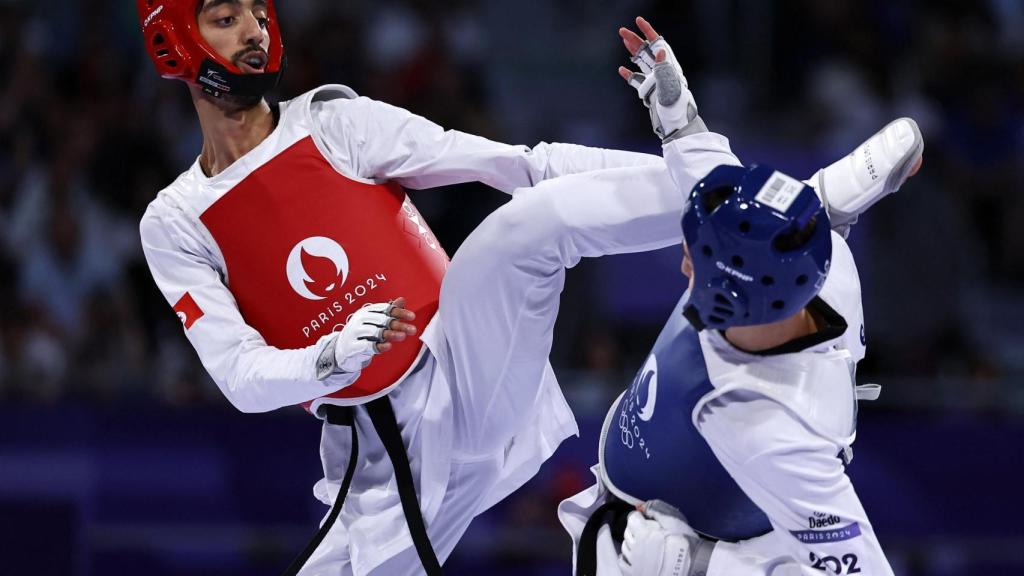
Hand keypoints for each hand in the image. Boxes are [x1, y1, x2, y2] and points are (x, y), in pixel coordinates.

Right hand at [334, 297, 416, 372]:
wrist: (343, 348)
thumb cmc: (363, 333)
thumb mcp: (375, 322)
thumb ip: (389, 312)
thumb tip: (402, 300)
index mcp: (366, 311)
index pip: (385, 309)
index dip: (399, 312)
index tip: (413, 317)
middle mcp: (360, 319)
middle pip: (382, 320)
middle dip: (398, 324)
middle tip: (413, 330)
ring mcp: (355, 332)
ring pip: (375, 332)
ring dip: (390, 334)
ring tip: (403, 336)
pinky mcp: (352, 346)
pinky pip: (366, 345)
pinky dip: (378, 345)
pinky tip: (389, 346)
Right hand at [618, 17, 698, 141]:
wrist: (676, 126)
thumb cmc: (675, 107)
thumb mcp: (669, 87)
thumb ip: (664, 69)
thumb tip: (659, 50)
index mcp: (669, 67)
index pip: (658, 44)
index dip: (648, 31)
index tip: (638, 21)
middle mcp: (662, 72)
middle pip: (647, 51)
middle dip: (635, 39)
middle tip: (622, 30)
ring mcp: (655, 82)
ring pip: (642, 62)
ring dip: (633, 52)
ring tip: (624, 41)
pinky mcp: (649, 93)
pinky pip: (637, 80)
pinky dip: (629, 74)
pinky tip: (622, 70)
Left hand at [619, 500, 696, 575]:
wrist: (693, 568)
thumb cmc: (686, 545)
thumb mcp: (674, 521)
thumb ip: (657, 510)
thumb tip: (643, 506)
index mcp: (644, 532)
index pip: (632, 518)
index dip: (640, 517)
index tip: (645, 518)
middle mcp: (636, 547)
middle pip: (628, 531)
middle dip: (636, 529)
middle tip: (648, 531)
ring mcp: (634, 561)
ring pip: (625, 546)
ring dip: (633, 542)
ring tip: (645, 544)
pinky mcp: (635, 573)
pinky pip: (623, 562)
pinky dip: (627, 557)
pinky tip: (636, 556)